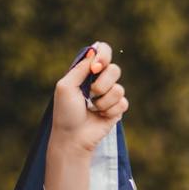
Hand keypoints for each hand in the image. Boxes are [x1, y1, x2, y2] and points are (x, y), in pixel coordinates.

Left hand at [50, 41, 127, 159]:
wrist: (73, 137)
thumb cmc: (65, 113)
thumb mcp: (65, 86)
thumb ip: (79, 68)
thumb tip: (93, 52)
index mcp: (87, 71)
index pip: (103, 51)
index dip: (103, 56)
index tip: (95, 68)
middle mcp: (100, 80)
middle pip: (115, 69)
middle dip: (102, 84)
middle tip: (90, 94)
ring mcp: (110, 95)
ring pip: (119, 89)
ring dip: (104, 101)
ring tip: (93, 109)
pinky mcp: (117, 109)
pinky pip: (123, 103)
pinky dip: (110, 111)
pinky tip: (100, 116)